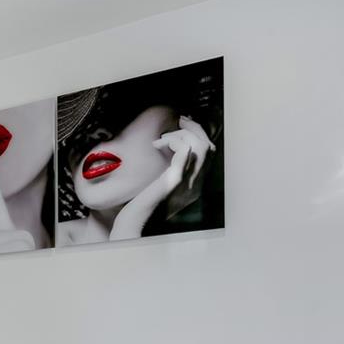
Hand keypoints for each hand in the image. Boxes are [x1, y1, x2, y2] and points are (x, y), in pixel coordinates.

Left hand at [108, 117, 214, 239]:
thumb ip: (172, 170)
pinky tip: (158, 144)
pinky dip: (174, 141)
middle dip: (195, 128)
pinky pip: (184, 154)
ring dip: (182, 134)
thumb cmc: (143, 203)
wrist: (134, 223)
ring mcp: (187, 183)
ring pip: (201, 147)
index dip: (199, 134)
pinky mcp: (173, 181)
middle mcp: (195, 183)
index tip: (184, 124)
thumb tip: (174, 149)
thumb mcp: (162, 183)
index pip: (209, 153)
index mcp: (194, 183)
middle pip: (208, 147)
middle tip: (180, 119)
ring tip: (163, 137)